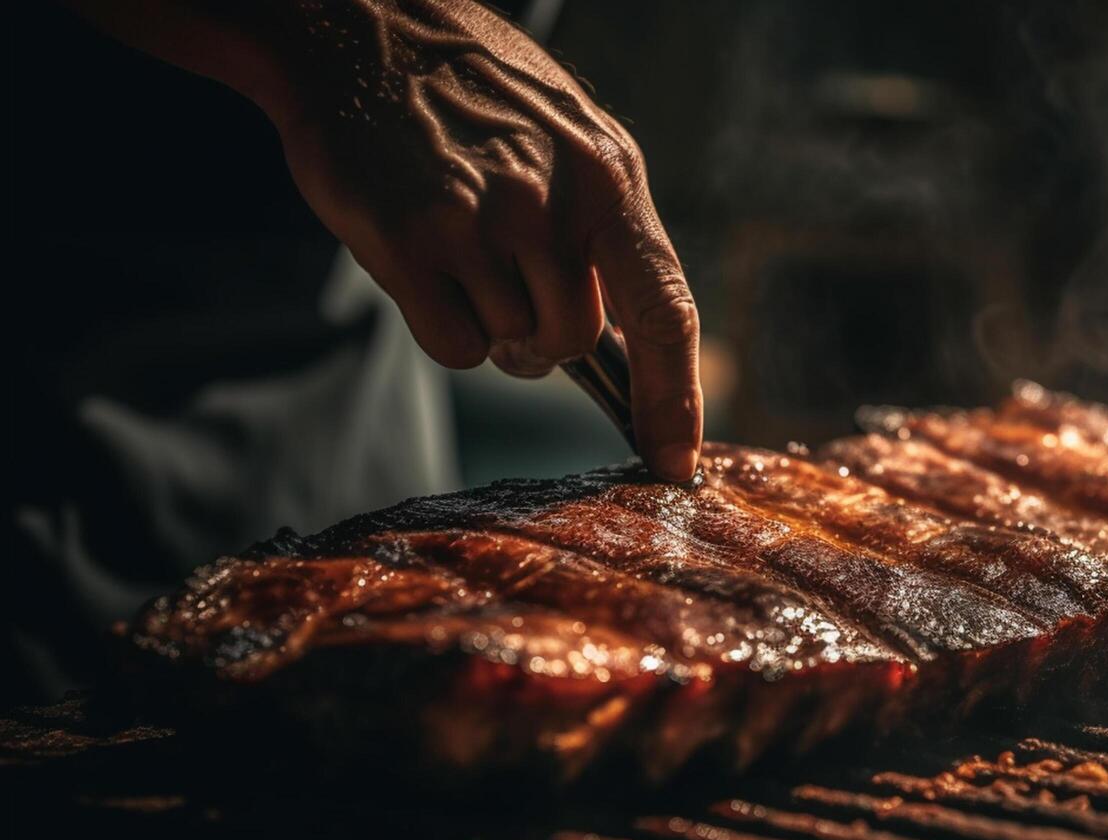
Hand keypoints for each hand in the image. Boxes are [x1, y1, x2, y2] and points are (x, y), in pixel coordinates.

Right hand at [66, 0, 701, 479]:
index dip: (677, 398)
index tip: (676, 462)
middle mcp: (551, 203)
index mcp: (609, 180)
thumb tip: (630, 336)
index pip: (666, 310)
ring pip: (510, 347)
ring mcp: (479, 223)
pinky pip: (454, 347)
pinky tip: (427, 268)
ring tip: (461, 254)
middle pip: (573, 341)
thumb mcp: (575, 140)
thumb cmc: (477, 95)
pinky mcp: (410, 243)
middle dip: (544, 341)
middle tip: (509, 296)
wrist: (364, 32)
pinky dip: (446, 328)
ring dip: (491, 326)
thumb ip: (607, 231)